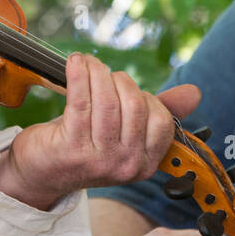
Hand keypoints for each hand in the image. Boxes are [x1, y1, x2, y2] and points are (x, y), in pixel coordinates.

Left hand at [0, 53, 201, 209]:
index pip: (161, 120)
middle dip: (117, 80)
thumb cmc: (82, 146)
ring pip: (108, 102)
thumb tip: (194, 92)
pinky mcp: (71, 148)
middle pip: (135, 106)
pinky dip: (79, 76)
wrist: (40, 172)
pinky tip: (75, 63)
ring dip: (96, 73)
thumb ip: (156, 112)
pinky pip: (81, 101)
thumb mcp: (121, 132)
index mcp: (145, 163)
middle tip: (100, 71)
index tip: (122, 87)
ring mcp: (100, 159)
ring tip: (86, 62)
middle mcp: (126, 164)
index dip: (143, 95)